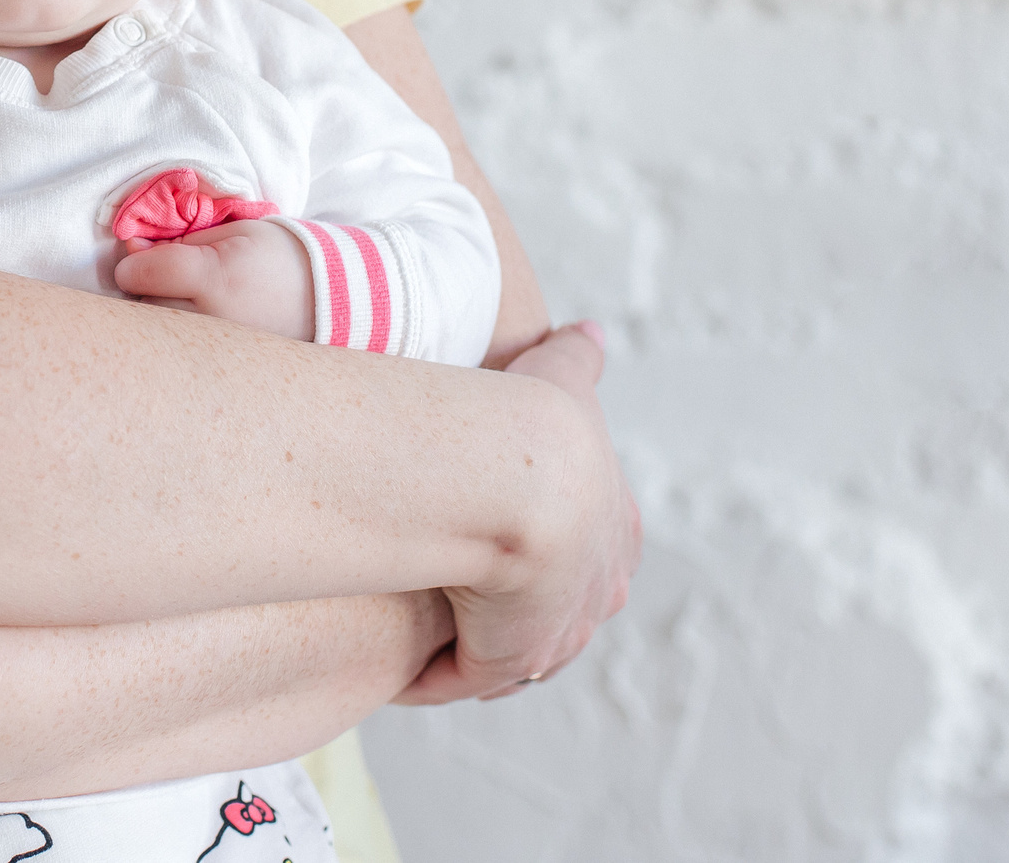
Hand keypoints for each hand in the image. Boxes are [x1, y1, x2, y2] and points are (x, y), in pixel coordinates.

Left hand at [114, 219, 314, 339]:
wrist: (327, 300)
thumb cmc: (278, 256)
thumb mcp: (232, 232)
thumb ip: (179, 241)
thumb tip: (132, 249)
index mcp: (216, 278)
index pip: (141, 273)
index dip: (133, 260)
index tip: (142, 253)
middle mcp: (211, 321)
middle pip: (141, 306)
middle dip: (144, 287)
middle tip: (166, 274)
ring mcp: (216, 353)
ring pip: (155, 335)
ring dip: (156, 313)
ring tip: (184, 297)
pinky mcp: (218, 371)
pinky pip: (176, 354)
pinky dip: (174, 338)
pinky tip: (191, 323)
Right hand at [395, 320, 641, 703]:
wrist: (522, 476)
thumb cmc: (536, 419)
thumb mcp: (561, 376)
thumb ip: (575, 359)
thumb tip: (587, 332)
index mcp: (612, 528)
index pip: (589, 558)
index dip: (546, 553)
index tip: (500, 544)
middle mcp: (597, 590)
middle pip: (556, 615)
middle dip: (516, 612)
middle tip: (457, 597)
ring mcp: (559, 632)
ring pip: (512, 651)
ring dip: (471, 645)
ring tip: (419, 634)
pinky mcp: (512, 659)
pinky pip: (464, 676)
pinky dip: (432, 675)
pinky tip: (396, 664)